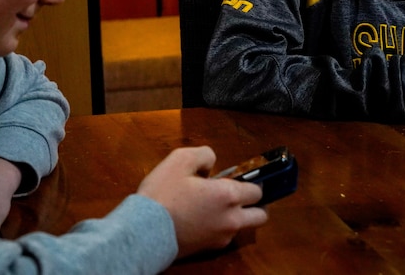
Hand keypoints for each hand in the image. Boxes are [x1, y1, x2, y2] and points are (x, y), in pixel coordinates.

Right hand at [137, 146, 268, 258]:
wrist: (144, 231)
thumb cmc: (163, 193)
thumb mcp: (180, 159)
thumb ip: (204, 155)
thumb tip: (212, 164)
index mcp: (228, 196)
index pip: (257, 190)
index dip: (250, 182)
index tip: (237, 179)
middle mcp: (231, 219)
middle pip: (260, 215)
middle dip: (254, 205)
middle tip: (236, 196)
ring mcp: (221, 237)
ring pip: (241, 227)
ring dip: (235, 217)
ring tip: (212, 207)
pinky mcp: (209, 249)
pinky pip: (224, 236)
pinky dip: (219, 227)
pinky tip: (200, 219)